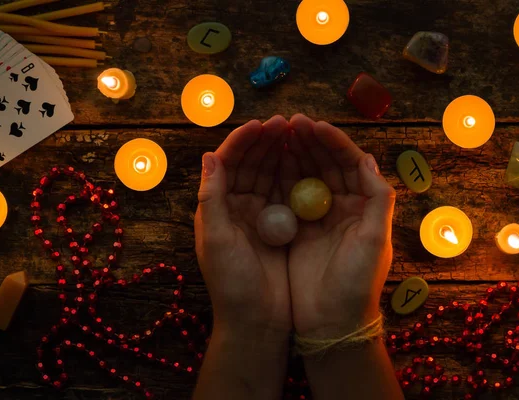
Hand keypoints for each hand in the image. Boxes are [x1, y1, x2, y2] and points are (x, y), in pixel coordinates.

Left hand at [195, 116, 292, 336]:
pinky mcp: (282, 228)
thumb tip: (209, 155)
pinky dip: (296, 176)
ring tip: (299, 134)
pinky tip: (309, 162)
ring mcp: (261, 217)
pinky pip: (289, 195)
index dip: (243, 142)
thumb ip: (211, 198)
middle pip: (252, 165)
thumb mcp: (215, 238)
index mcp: (217, 207)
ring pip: (271, 176)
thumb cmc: (231, 282)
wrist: (257, 321)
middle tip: (287, 123)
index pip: (229, 165)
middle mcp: (237, 208)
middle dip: (266, 142)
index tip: (262, 125)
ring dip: (282, 154)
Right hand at [284, 114, 395, 338]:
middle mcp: (341, 208)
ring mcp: (317, 218)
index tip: (312, 124)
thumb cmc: (358, 283)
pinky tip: (267, 162)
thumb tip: (367, 158)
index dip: (332, 142)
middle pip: (325, 165)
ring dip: (292, 154)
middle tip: (289, 122)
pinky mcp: (296, 231)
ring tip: (276, 134)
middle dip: (309, 142)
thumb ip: (377, 198)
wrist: (332, 324)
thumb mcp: (375, 240)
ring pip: (304, 176)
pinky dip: (278, 178)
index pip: (349, 164)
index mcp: (363, 206)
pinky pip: (287, 197)